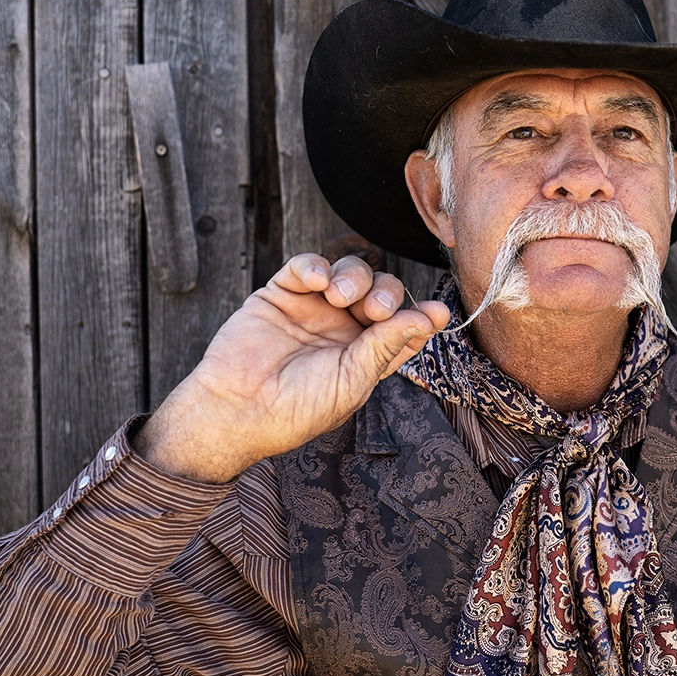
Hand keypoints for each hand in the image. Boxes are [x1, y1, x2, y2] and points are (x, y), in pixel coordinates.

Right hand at [133, 254, 449, 481]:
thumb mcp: (352, 379)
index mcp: (366, 354)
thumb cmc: (298, 408)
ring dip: (355, 277)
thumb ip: (386, 344)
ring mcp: (313, 309)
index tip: (437, 313)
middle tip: (376, 309)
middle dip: (386, 293)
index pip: (403, 326)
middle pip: (382, 292)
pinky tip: (318, 280)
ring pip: (350, 273)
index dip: (421, 316)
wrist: (239, 410)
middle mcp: (344, 329)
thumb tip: (427, 319)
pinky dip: (316, 266)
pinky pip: (306, 267)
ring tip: (341, 296)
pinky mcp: (282, 294)